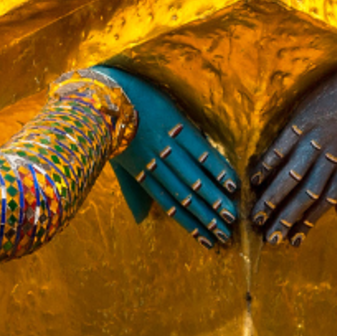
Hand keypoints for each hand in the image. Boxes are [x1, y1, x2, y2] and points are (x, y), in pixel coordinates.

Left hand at [95, 66, 239, 248]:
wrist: (105, 94)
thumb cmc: (111, 129)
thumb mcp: (117, 164)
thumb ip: (132, 191)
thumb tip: (140, 220)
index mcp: (142, 174)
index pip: (170, 205)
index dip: (189, 224)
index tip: (207, 241)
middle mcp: (156, 164)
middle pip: (185, 196)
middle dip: (207, 218)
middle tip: (227, 235)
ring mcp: (167, 145)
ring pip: (194, 177)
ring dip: (214, 198)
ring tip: (231, 216)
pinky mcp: (176, 124)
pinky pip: (199, 150)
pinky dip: (215, 167)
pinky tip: (230, 182)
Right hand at [249, 58, 336, 245]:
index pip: (323, 202)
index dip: (306, 223)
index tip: (290, 241)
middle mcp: (330, 157)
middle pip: (305, 194)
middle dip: (285, 218)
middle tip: (267, 238)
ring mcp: (315, 138)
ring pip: (292, 174)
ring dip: (273, 197)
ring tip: (256, 216)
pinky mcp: (304, 119)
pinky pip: (283, 145)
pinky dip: (269, 163)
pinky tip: (256, 179)